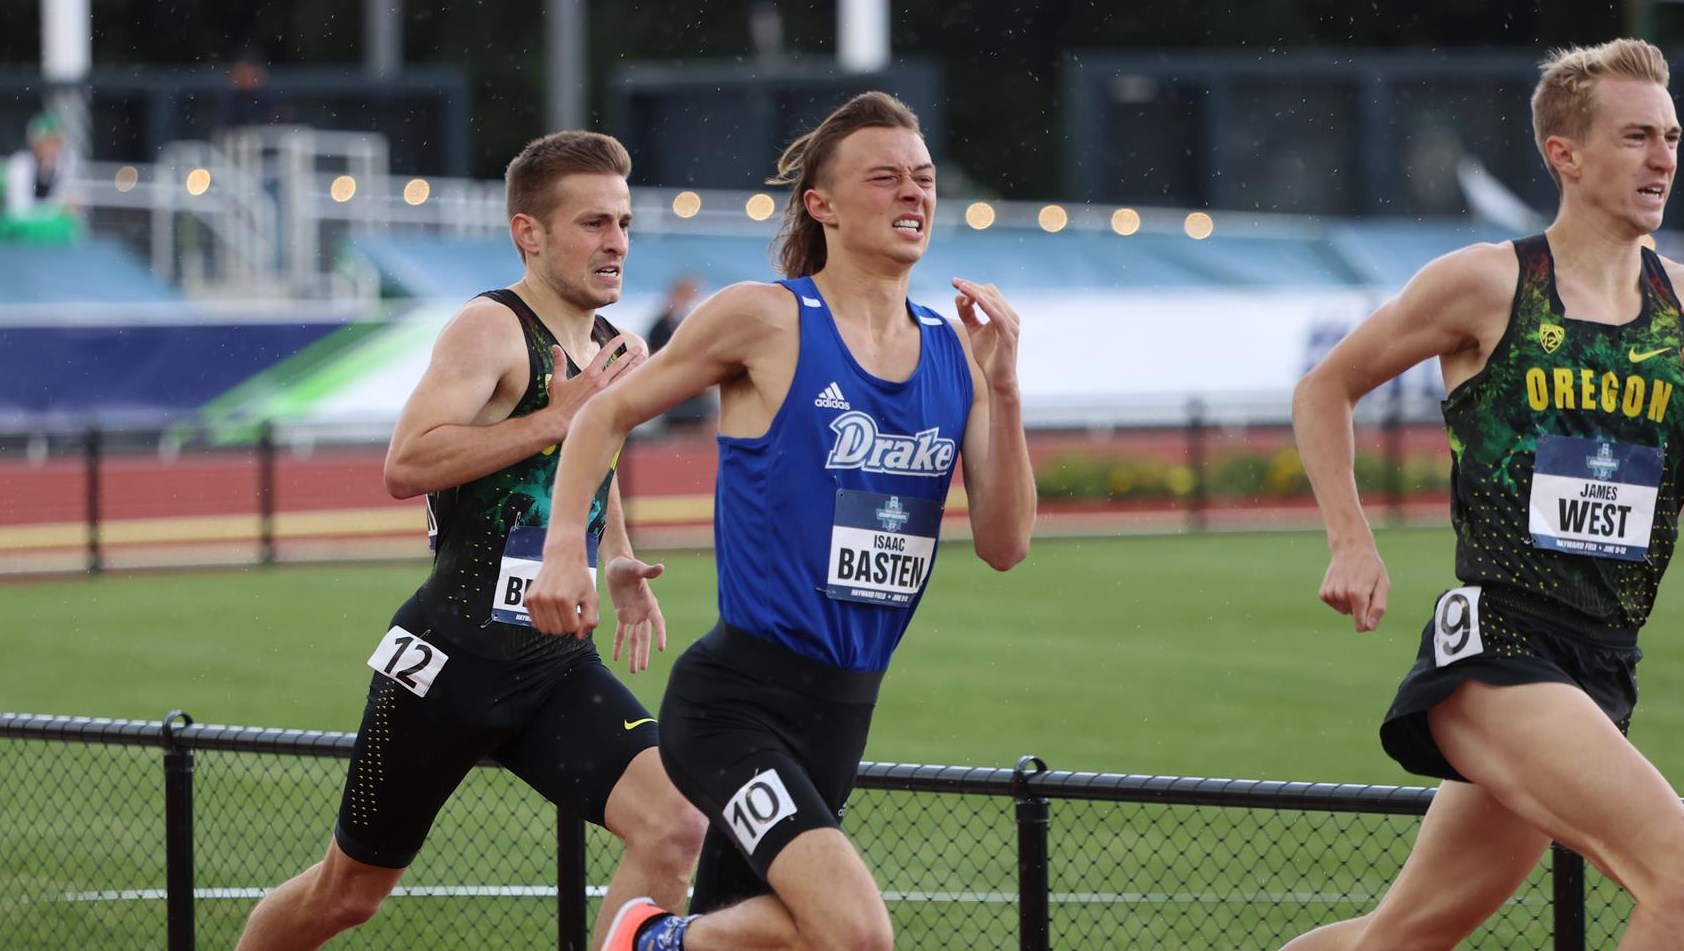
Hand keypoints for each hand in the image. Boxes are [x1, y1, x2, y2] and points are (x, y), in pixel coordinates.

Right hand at [524, 555, 597, 637]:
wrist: (562, 558)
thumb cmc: (580, 579)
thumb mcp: (592, 597)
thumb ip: (590, 620)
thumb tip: (578, 637)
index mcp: (565, 599)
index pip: (571, 628)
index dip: (578, 623)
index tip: (580, 612)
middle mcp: (547, 599)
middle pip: (557, 631)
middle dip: (567, 626)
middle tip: (571, 612)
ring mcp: (535, 599)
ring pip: (545, 630)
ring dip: (555, 625)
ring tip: (562, 611)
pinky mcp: (528, 599)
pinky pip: (536, 623)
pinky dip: (545, 620)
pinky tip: (552, 609)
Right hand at [543, 335, 646, 425]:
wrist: (560, 422)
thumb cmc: (559, 403)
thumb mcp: (557, 380)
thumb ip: (559, 362)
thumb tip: (554, 346)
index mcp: (589, 374)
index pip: (603, 354)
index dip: (613, 345)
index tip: (621, 338)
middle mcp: (600, 381)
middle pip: (619, 364)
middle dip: (630, 355)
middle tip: (640, 348)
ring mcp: (606, 392)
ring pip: (624, 376)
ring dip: (635, 367)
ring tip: (644, 359)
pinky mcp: (609, 403)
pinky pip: (624, 391)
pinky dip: (632, 383)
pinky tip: (639, 380)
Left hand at [605, 556, 666, 673]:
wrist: (616, 565)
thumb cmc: (628, 565)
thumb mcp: (636, 567)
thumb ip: (647, 571)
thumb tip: (661, 568)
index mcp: (650, 603)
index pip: (658, 622)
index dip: (660, 635)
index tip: (661, 648)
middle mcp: (643, 612)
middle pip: (645, 636)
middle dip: (643, 652)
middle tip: (642, 667)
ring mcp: (633, 615)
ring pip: (634, 639)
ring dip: (633, 654)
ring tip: (634, 670)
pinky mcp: (622, 615)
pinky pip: (620, 633)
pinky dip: (619, 645)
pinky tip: (617, 658)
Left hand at [951, 278, 1021, 392]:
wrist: (998, 379)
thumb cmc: (988, 356)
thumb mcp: (974, 331)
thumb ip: (967, 315)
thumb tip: (959, 298)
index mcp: (1004, 314)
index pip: (989, 293)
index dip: (971, 286)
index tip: (954, 282)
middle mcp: (1011, 317)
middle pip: (991, 293)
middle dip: (971, 286)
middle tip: (955, 282)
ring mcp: (1012, 325)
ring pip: (993, 301)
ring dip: (976, 292)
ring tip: (961, 288)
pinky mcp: (1009, 335)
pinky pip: (997, 316)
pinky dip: (986, 305)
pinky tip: (975, 299)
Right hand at [1319, 544, 1389, 631]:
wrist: (1350, 549)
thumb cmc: (1371, 568)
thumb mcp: (1383, 585)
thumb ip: (1378, 608)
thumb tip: (1369, 627)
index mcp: (1358, 595)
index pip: (1361, 625)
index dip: (1368, 622)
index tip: (1372, 608)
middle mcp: (1341, 595)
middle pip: (1355, 616)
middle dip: (1362, 606)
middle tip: (1364, 587)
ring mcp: (1331, 594)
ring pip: (1345, 611)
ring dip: (1351, 602)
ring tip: (1354, 584)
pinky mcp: (1323, 593)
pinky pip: (1336, 606)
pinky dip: (1341, 600)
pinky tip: (1344, 585)